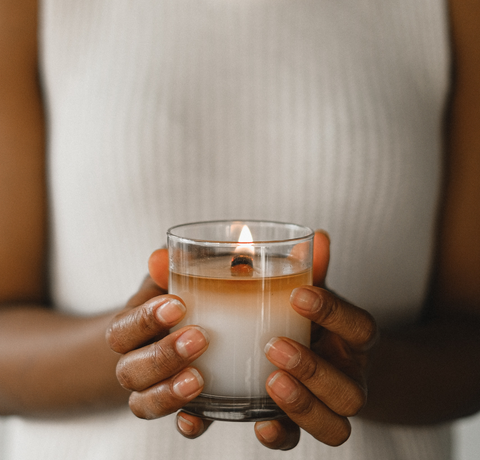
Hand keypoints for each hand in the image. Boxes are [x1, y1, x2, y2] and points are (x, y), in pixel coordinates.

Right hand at [106, 252, 209, 432]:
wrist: (161, 340)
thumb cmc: (170, 304)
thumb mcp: (166, 284)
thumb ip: (165, 271)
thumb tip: (160, 254)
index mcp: (129, 331)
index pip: (122, 330)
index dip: (145, 320)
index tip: (178, 304)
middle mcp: (133, 364)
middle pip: (130, 371)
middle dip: (162, 356)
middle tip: (199, 338)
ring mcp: (152, 390)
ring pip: (143, 403)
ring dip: (168, 392)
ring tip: (199, 379)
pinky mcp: (178, 407)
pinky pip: (176, 424)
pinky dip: (187, 423)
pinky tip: (199, 417)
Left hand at [254, 231, 377, 449]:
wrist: (333, 361)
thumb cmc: (316, 322)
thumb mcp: (316, 293)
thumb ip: (315, 270)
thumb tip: (318, 237)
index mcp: (355, 341)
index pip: (360, 327)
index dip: (334, 313)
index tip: (300, 294)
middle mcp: (349, 378)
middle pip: (350, 390)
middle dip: (314, 370)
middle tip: (276, 347)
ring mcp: (328, 407)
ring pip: (334, 426)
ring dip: (302, 406)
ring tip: (269, 381)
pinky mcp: (301, 424)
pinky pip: (297, 440)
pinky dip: (279, 435)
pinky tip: (258, 424)